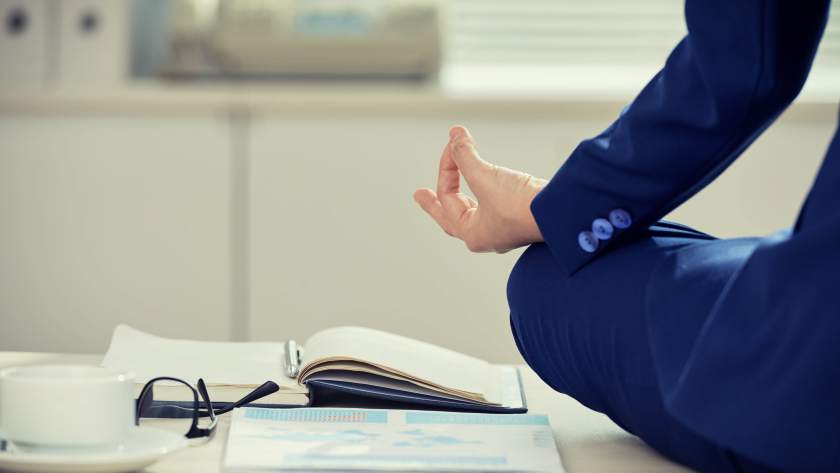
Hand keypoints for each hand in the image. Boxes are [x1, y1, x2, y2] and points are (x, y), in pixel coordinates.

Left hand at [413, 126, 546, 252]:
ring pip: (473, 211)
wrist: (561, 212)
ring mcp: (505, 229)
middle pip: (453, 216)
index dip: (446, 167)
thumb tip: (454, 133)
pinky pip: (493, 206)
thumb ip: (465, 156)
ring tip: (451, 190)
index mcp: (472, 233)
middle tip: (421, 195)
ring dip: (461, 197)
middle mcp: (487, 235)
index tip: (455, 143)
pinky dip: (484, 194)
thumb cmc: (521, 205)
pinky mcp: (521, 217)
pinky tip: (485, 190)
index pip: (447, 197)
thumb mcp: (485, 177)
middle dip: (436, 203)